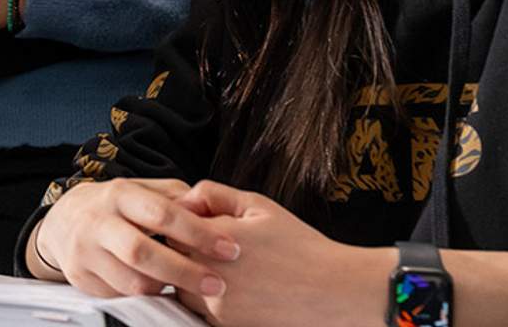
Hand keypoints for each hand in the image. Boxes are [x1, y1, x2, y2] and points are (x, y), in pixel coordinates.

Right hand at [33, 178, 238, 298]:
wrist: (64, 221)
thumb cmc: (116, 206)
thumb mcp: (142, 189)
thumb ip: (176, 197)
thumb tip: (210, 209)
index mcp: (119, 195)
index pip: (161, 213)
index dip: (198, 232)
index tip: (229, 249)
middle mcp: (99, 222)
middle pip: (141, 252)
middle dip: (184, 271)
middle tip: (218, 284)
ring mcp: (85, 253)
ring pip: (131, 282)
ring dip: (165, 289)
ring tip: (190, 289)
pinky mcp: (81, 279)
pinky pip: (120, 296)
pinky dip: (145, 297)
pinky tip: (161, 292)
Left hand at [172, 181, 390, 326]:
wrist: (334, 291)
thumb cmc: (299, 245)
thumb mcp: (258, 206)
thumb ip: (214, 195)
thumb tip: (183, 199)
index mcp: (213, 240)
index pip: (172, 229)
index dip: (186, 225)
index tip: (205, 226)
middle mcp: (209, 275)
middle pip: (173, 260)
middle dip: (188, 252)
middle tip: (217, 249)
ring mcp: (216, 306)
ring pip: (183, 288)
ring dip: (195, 279)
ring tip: (231, 270)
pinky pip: (199, 312)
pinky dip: (210, 300)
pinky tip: (239, 290)